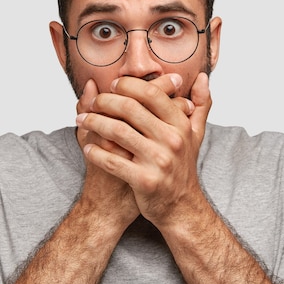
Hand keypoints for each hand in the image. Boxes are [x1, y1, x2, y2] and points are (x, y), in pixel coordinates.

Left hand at [76, 73, 211, 227]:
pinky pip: (112, 162)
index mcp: (181, 125)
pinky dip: (96, 152)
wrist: (181, 207)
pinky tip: (87, 147)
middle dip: (105, 101)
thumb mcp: (196, 134)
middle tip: (92, 102)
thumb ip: (200, 104)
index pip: (151, 94)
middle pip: (130, 109)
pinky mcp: (145, 181)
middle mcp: (172, 140)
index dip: (128, 85)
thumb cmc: (183, 166)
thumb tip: (202, 76)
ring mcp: (159, 161)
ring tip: (81, 119)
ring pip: (118, 132)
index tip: (112, 85)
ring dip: (94, 122)